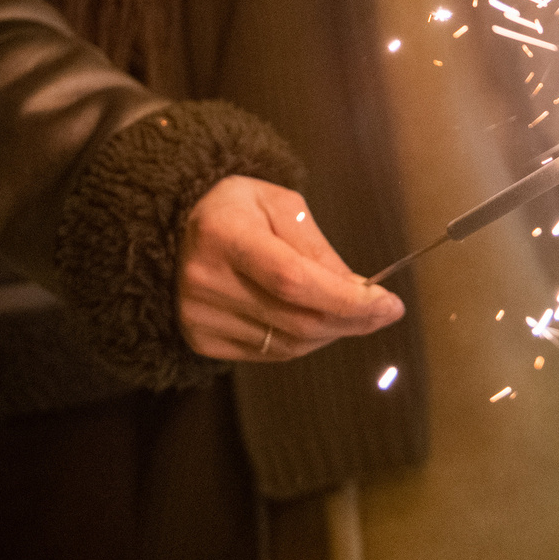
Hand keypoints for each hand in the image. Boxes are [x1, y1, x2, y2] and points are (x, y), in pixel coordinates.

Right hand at [178, 175, 403, 362]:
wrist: (169, 228)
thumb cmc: (234, 209)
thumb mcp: (279, 205)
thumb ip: (317, 248)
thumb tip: (358, 291)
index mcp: (225, 235)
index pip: (293, 280)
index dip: (346, 299)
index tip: (389, 305)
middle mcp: (207, 281)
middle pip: (295, 319)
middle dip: (350, 321)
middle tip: (383, 313)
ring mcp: (199, 317)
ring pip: (287, 345)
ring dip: (330, 333)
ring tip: (350, 314)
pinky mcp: (200, 340)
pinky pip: (268, 353)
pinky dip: (301, 342)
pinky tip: (315, 323)